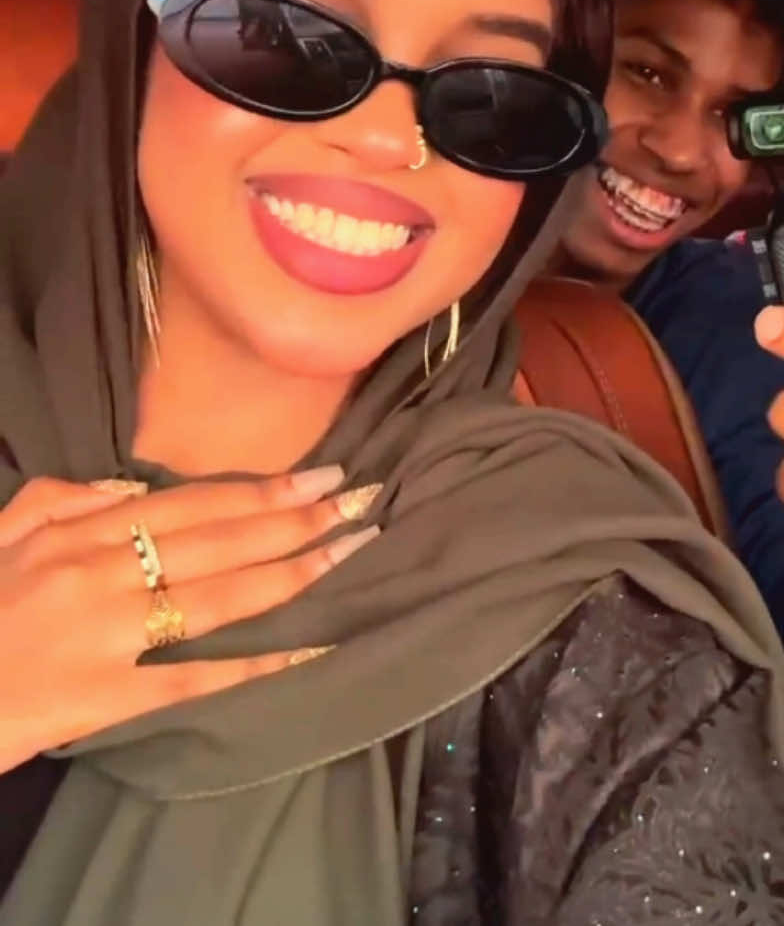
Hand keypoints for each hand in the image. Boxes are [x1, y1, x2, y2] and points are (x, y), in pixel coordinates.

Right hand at [0, 466, 379, 773]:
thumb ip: (66, 496)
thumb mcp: (4, 529)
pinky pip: (199, 677)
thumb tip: (135, 485)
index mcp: (80, 529)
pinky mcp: (110, 698)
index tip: (319, 472)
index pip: (192, 502)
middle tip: (361, 500)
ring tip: (352, 548)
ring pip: (222, 596)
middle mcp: (102, 572)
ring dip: (296, 571)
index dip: (262, 488)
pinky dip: (261, 662)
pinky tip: (314, 644)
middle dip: (298, 518)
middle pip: (221, 540)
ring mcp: (109, 635)